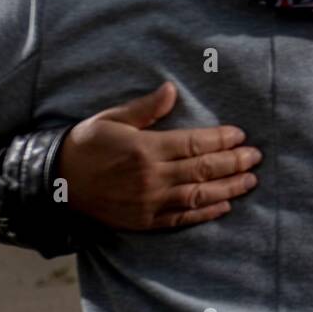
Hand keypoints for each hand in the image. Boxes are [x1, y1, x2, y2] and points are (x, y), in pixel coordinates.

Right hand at [56, 82, 259, 230]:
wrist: (57, 183)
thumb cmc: (86, 145)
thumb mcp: (112, 119)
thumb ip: (145, 109)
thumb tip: (172, 90)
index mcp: (145, 149)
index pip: (194, 143)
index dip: (221, 139)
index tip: (240, 135)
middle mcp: (151, 177)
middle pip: (203, 169)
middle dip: (234, 162)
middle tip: (256, 157)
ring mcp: (149, 202)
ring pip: (198, 195)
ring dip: (229, 188)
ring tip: (250, 181)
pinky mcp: (145, 221)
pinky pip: (182, 218)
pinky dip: (205, 213)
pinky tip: (225, 206)